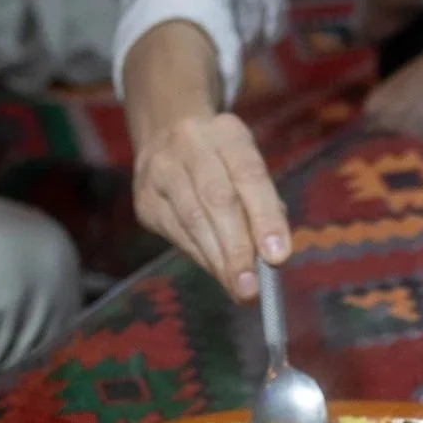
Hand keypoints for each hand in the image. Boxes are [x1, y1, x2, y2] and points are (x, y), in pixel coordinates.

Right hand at [132, 111, 291, 301]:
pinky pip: (176, 233)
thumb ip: (264, 204)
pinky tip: (217, 273)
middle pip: (217, 200)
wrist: (165, 136)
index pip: (249, 175)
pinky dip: (201, 257)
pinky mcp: (145, 198)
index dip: (265, 218)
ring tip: (238, 289)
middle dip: (237, 249)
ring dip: (218, 261)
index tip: (278, 257)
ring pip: (192, 221)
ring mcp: (160, 171)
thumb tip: (271, 255)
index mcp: (226, 133)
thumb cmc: (222, 162)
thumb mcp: (247, 166)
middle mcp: (190, 145)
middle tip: (251, 287)